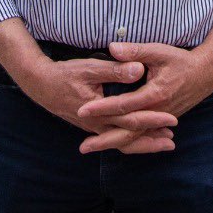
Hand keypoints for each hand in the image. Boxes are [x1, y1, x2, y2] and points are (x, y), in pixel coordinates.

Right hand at [14, 55, 178, 155]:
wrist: (40, 85)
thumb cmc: (65, 74)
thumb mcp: (90, 67)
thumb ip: (115, 70)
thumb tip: (139, 70)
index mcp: (100, 112)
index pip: (131, 119)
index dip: (153, 120)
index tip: (172, 119)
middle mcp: (97, 125)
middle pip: (130, 138)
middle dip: (152, 140)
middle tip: (173, 142)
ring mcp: (93, 128)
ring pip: (122, 143)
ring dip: (143, 144)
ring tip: (163, 145)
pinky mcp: (91, 127)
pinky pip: (114, 139)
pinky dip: (130, 141)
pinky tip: (140, 140)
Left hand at [75, 42, 212, 151]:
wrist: (206, 74)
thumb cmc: (181, 60)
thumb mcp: (158, 51)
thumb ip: (135, 51)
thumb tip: (112, 47)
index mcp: (155, 94)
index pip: (124, 104)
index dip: (102, 108)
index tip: (83, 110)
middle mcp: (157, 112)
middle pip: (128, 132)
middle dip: (104, 139)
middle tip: (83, 147)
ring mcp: (160, 119)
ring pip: (135, 138)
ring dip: (113, 144)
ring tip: (91, 147)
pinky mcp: (162, 121)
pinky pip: (142, 137)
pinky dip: (127, 143)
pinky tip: (112, 145)